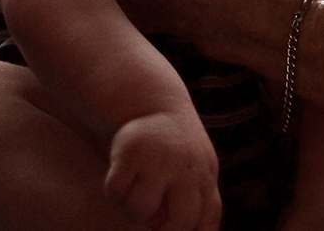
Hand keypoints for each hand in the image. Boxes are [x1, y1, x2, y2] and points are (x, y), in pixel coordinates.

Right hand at [105, 108, 220, 230]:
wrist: (153, 104)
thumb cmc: (177, 150)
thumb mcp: (197, 172)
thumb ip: (198, 205)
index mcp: (206, 175)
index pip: (208, 217)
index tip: (170, 228)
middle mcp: (188, 168)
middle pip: (180, 223)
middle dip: (163, 228)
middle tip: (153, 217)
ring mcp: (159, 160)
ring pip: (141, 212)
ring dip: (133, 209)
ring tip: (138, 188)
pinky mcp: (130, 153)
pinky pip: (117, 194)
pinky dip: (115, 192)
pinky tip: (124, 174)